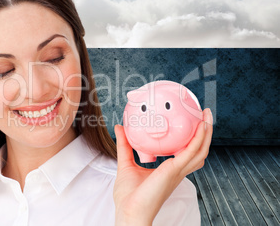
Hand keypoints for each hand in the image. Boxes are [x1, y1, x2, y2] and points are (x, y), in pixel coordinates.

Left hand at [113, 108, 212, 225]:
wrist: (129, 211)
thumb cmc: (129, 196)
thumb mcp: (126, 163)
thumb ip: (124, 145)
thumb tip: (120, 128)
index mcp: (169, 170)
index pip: (186, 153)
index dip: (193, 139)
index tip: (192, 122)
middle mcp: (177, 171)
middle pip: (198, 150)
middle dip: (204, 133)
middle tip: (204, 114)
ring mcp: (177, 171)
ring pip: (200, 150)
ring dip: (206, 133)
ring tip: (206, 116)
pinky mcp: (174, 170)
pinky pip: (191, 152)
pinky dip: (198, 139)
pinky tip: (201, 127)